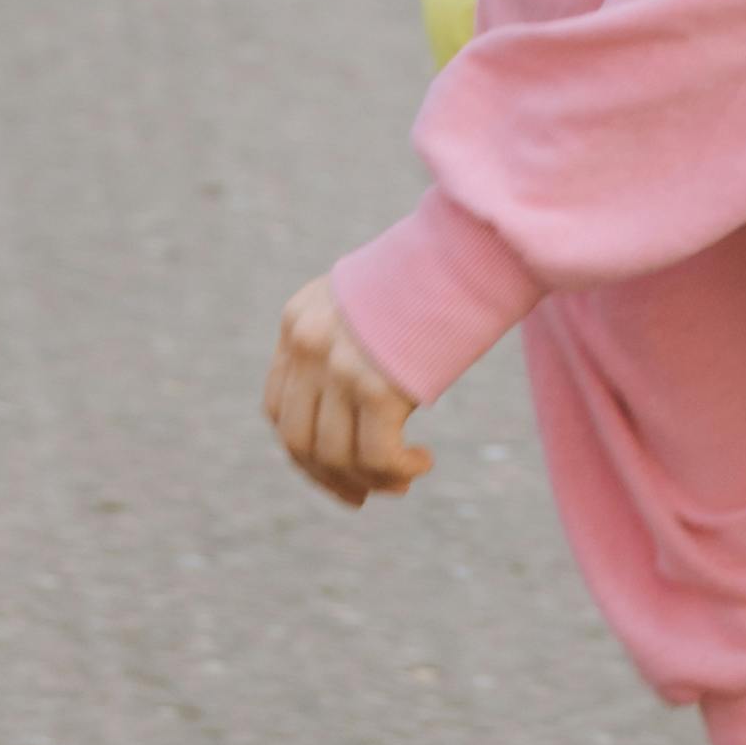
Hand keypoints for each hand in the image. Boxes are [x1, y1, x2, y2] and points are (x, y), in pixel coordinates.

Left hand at [265, 274, 429, 510]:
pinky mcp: (378, 386)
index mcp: (297, 319)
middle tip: (362, 496)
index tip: (334, 472)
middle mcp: (308, 343)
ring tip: (403, 479)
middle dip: (329, 479)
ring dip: (369, 481)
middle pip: (298, 439)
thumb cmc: (426, 278)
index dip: (302, 452)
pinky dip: (397, 472)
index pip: (278, 407)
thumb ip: (342, 345)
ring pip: (335, 456)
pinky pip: (376, 458)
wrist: (467, 248)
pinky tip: (422, 462)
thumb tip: (346, 417)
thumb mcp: (362, 303)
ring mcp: (339, 365)